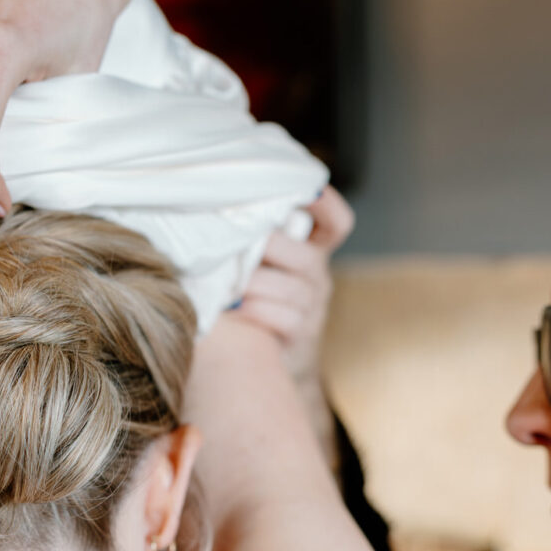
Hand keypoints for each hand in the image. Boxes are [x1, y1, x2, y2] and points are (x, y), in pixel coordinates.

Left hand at [234, 186, 354, 379]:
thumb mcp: (261, 264)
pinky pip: (287, 320)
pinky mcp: (303, 336)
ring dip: (258, 284)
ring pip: (294, 290)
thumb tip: (214, 212)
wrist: (267, 360)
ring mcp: (314, 308)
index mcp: (311, 250)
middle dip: (273, 248)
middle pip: (309, 257)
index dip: (326, 205)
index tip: (309, 189)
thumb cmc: (254, 298)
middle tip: (241, 245)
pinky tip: (234, 310)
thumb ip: (250, 240)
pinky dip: (258, 312)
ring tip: (229, 283)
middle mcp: (317, 277)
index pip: (335, 223)